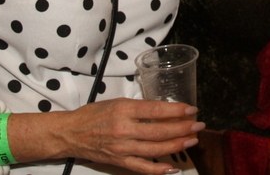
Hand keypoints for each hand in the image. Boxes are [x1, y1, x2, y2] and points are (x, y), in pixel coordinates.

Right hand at [57, 99, 203, 173]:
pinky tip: (173, 167)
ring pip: (155, 148)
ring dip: (177, 145)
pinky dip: (159, 169)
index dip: (176, 110)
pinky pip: (143, 167)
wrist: (71, 133)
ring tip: (192, 140)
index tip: (192, 109)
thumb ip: (140, 107)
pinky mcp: (120, 161)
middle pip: (160, 130)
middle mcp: (124, 129)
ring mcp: (123, 148)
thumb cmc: (94, 114)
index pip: (156, 110)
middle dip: (183, 128)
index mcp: (124, 109)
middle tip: (198, 124)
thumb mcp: (117, 102)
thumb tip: (165, 110)